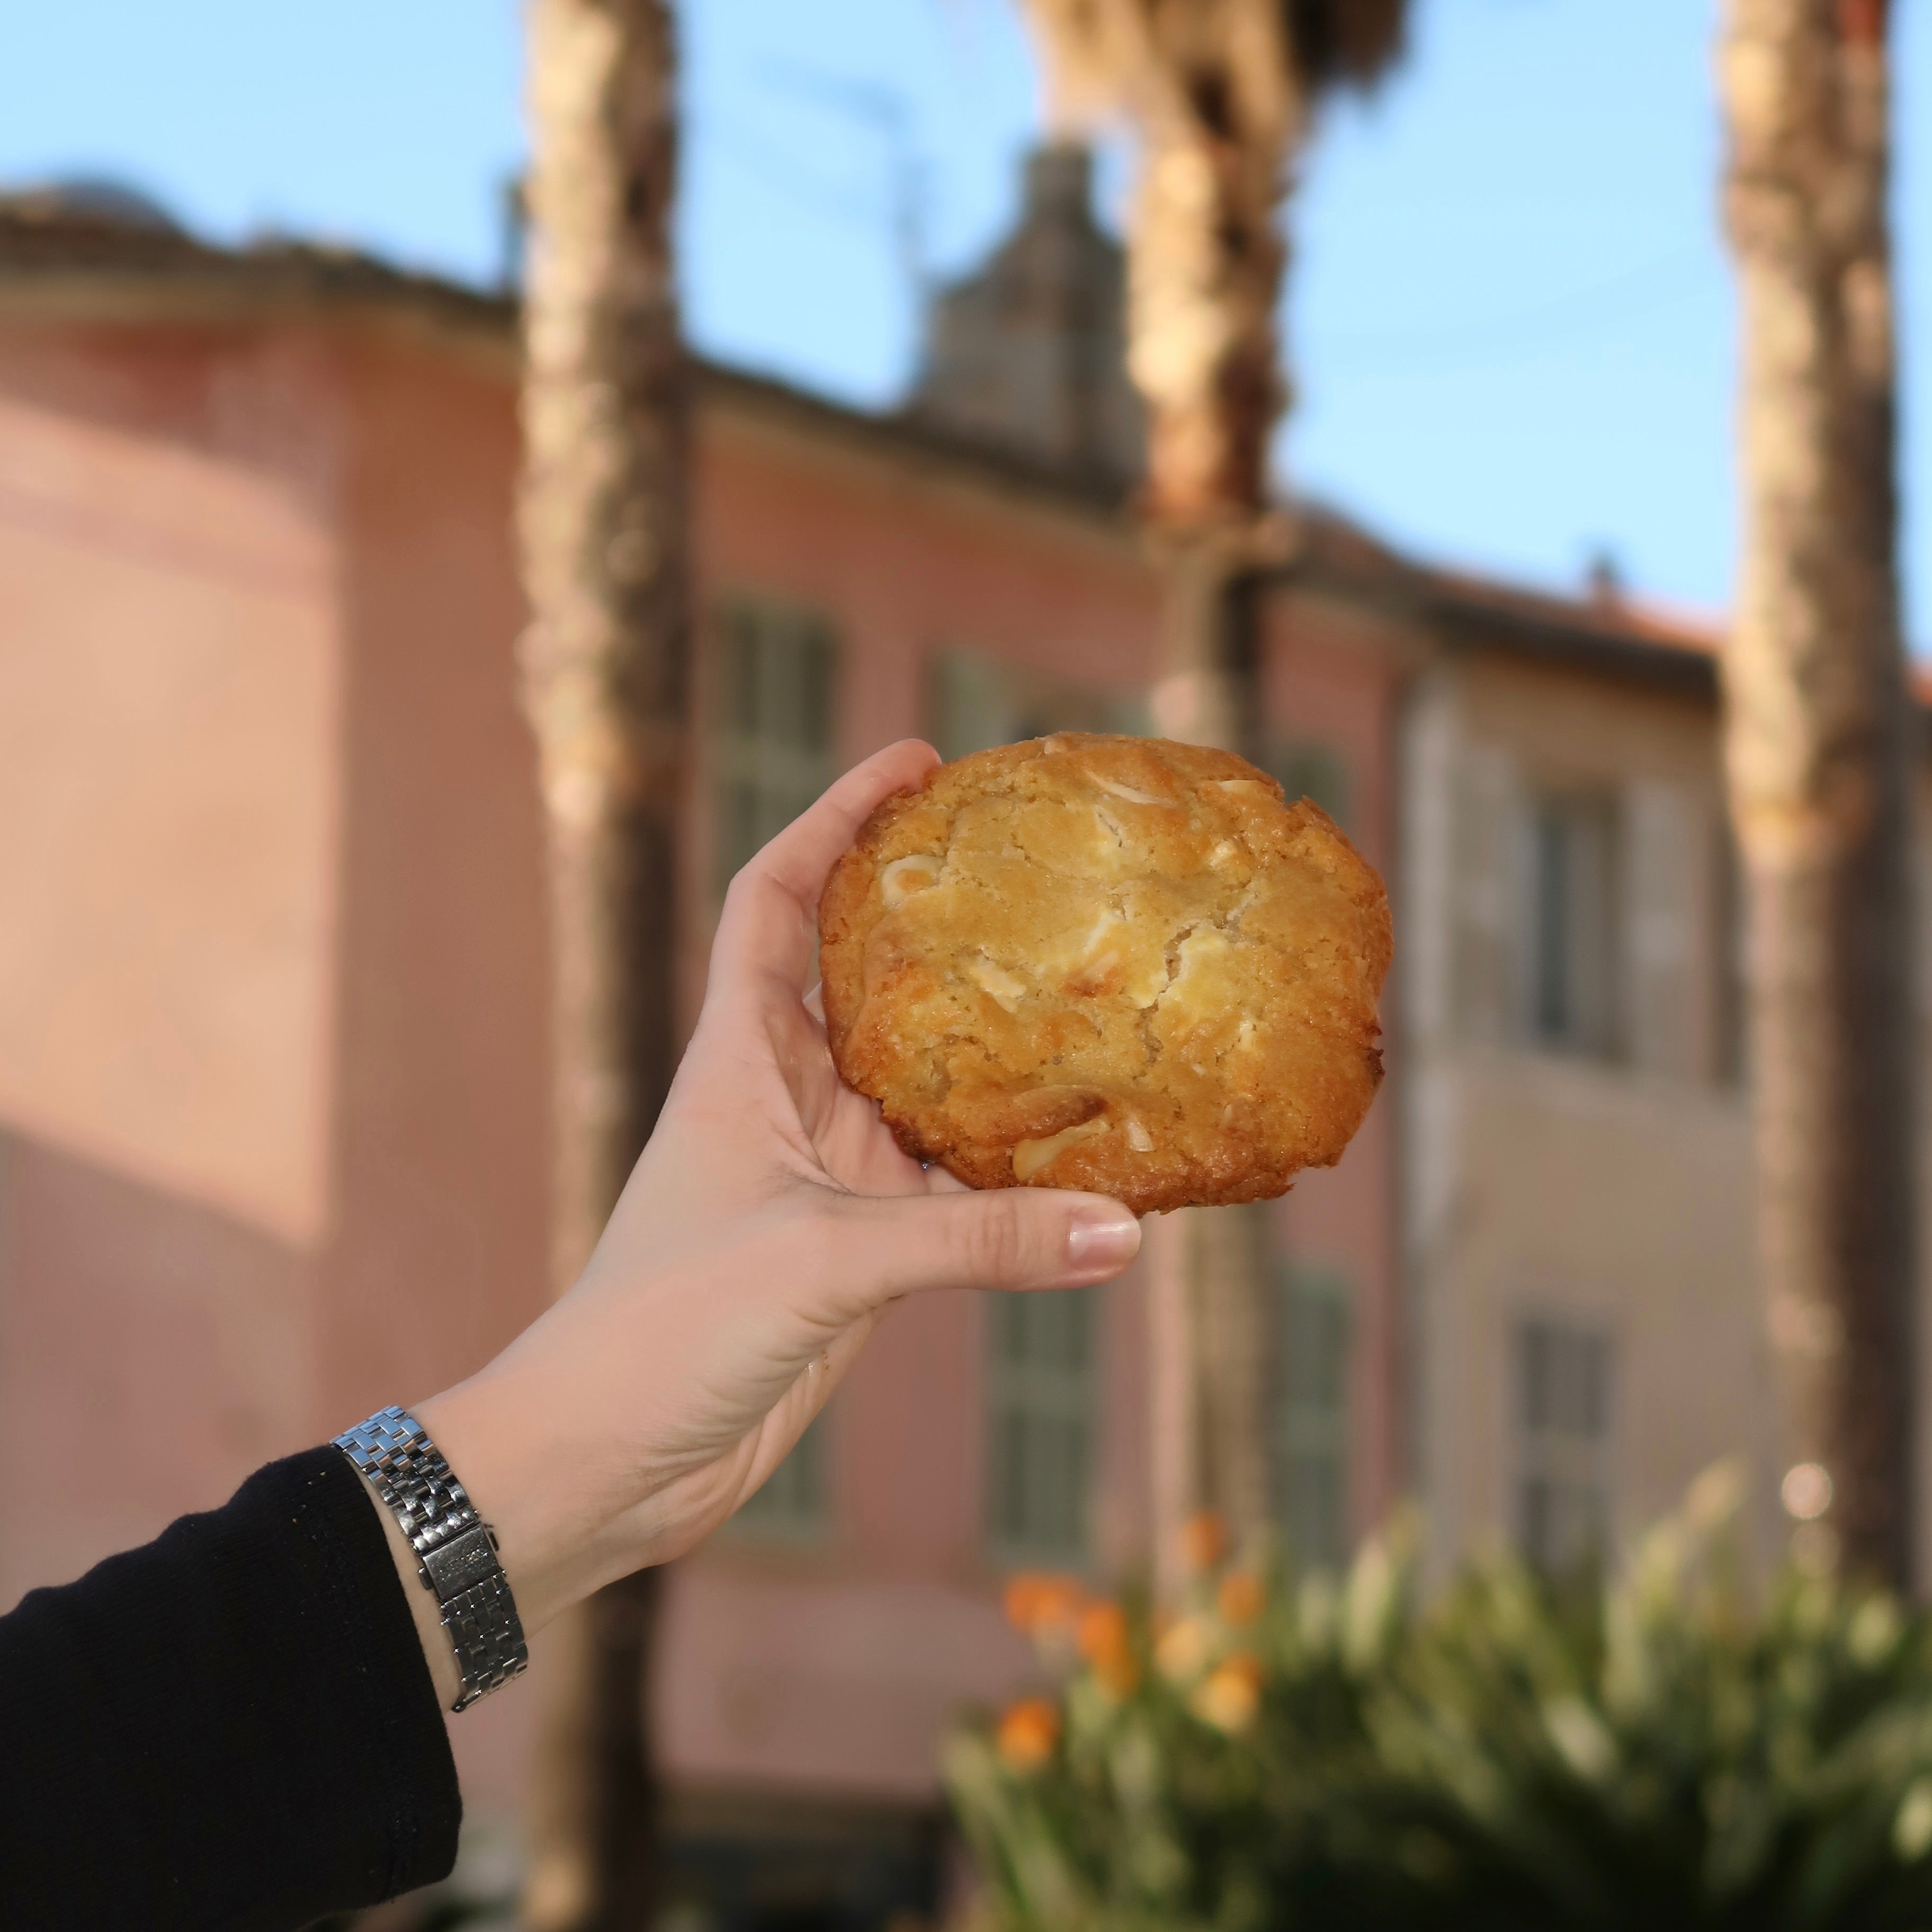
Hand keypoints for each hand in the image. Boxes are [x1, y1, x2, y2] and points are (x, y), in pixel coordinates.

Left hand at [407, 740, 1141, 1681]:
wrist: (605, 1461)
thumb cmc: (665, 1328)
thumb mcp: (824, 1259)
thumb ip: (979, 1241)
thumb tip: (1125, 1227)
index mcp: (738, 1057)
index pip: (777, 897)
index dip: (834, 818)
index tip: (915, 764)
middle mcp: (784, 1101)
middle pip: (870, 979)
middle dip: (943, 923)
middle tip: (1038, 876)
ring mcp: (824, 1178)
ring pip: (926, 1092)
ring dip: (996, 1060)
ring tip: (1094, 1005)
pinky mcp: (856, 1256)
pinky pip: (955, 1197)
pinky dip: (1017, 1188)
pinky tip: (1095, 1178)